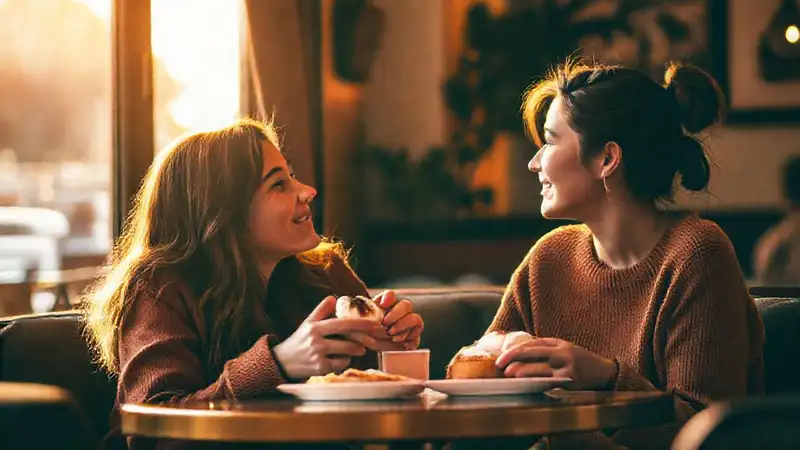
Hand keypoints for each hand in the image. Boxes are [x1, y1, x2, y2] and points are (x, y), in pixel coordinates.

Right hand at [273, 296, 380, 380]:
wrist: (282, 362)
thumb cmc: (299, 340)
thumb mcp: (308, 323)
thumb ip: (321, 310)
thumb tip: (333, 298)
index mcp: (315, 327)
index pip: (342, 324)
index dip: (360, 324)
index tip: (374, 324)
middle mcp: (316, 341)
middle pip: (347, 339)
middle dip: (364, 339)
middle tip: (374, 338)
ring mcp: (318, 356)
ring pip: (346, 352)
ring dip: (356, 350)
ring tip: (359, 349)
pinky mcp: (320, 369)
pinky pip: (341, 363)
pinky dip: (344, 360)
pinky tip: (342, 358)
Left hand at [371, 290, 423, 350]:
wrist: (371, 351)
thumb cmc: (366, 334)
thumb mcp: (362, 324)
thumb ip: (366, 315)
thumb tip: (370, 313)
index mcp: (386, 307)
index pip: (390, 295)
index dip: (389, 298)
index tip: (382, 305)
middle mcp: (400, 313)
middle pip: (406, 305)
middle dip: (396, 313)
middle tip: (385, 323)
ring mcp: (409, 326)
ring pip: (415, 319)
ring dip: (403, 326)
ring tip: (392, 336)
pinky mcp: (413, 339)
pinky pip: (417, 336)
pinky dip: (411, 340)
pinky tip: (403, 345)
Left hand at [495, 338, 617, 389]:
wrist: (604, 373)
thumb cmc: (579, 359)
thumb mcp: (564, 347)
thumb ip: (544, 347)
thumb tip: (519, 351)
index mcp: (559, 345)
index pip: (531, 345)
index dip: (514, 351)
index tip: (501, 357)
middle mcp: (562, 355)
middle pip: (532, 356)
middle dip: (514, 361)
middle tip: (500, 366)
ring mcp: (566, 370)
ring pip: (538, 371)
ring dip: (522, 373)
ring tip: (510, 375)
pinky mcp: (569, 383)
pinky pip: (548, 383)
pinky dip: (535, 383)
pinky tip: (526, 385)